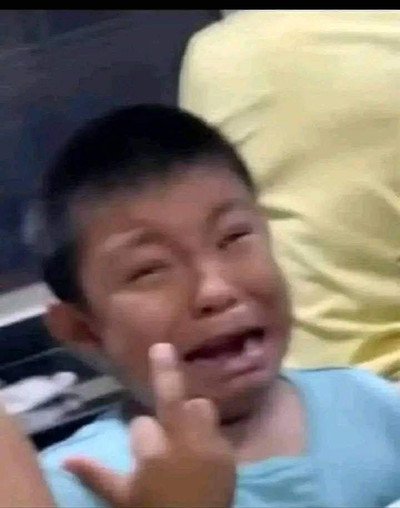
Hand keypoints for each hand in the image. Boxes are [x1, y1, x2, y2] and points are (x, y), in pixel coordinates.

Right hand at [64, 343, 235, 507]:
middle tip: (162, 347)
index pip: (140, 424)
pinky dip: (206, 434)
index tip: (142, 449)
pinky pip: (216, 429)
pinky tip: (201, 449)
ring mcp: (209, 445)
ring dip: (190, 413)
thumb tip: (64, 457)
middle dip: (165, 370)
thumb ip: (97, 474)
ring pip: (200, 407)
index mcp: (153, 453)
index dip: (139, 435)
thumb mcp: (123, 499)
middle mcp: (182, 442)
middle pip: (173, 397)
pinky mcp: (229, 452)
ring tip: (185, 427)